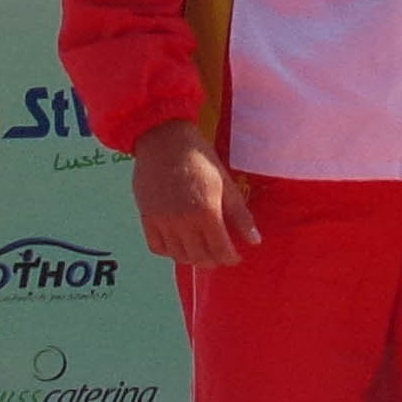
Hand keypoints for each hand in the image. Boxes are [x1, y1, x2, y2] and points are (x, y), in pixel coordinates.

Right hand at [132, 120, 259, 265]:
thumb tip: (254, 241)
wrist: (165, 141)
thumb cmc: (201, 160)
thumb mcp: (228, 185)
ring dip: (192, 258)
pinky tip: (179, 245)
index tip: (235, 257)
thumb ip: (241, 216)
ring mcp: (162, 221)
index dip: (230, 258)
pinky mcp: (146, 217)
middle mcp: (183, 221)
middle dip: (213, 260)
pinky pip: (157, 246)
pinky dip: (169, 251)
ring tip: (201, 252)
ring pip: (178, 255)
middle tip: (219, 256)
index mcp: (207, 213)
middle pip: (199, 257)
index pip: (221, 250)